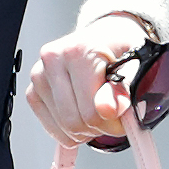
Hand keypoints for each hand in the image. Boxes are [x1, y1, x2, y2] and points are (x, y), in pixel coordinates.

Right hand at [26, 16, 146, 148]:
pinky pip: (53, 130)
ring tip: (99, 112)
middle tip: (113, 116)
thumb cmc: (119, 49)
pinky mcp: (32, 92)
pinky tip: (84, 114)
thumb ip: (124, 87)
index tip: (124, 116)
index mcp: (78, 50)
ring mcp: (39, 76)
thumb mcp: (135, 64)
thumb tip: (107, 110)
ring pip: (64, 129)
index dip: (113, 123)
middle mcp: (53, 60)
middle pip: (74, 122)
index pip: (91, 111)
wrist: (103, 37)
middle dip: (99, 128)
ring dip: (87, 130)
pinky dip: (72, 132)